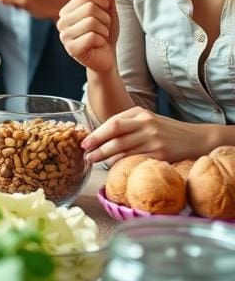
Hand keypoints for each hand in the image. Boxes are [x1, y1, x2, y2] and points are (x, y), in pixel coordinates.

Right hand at [57, 0, 118, 73]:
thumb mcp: (109, 12)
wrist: (105, 57)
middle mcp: (62, 20)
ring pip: (92, 22)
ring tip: (100, 36)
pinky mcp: (71, 49)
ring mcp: (64, 35)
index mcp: (68, 9)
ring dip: (104, 30)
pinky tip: (97, 45)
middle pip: (90, 7)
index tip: (104, 12)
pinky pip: (92, 37)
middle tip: (103, 28)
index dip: (104, 1)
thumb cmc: (105, 33)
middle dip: (105, 18)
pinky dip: (101, 41)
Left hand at [82, 106, 204, 163]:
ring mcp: (153, 139)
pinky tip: (112, 166)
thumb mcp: (148, 120)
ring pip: (122, 148)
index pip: (113, 122)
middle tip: (84, 152)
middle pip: (115, 133)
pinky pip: (135, 159)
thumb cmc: (166, 130)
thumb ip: (128, 124)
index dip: (97, 133)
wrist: (197, 139)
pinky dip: (121, 163)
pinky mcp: (160, 154)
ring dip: (105, 156)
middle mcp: (146, 124)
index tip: (85, 141)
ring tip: (93, 161)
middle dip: (96, 144)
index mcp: (140, 113)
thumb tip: (100, 136)